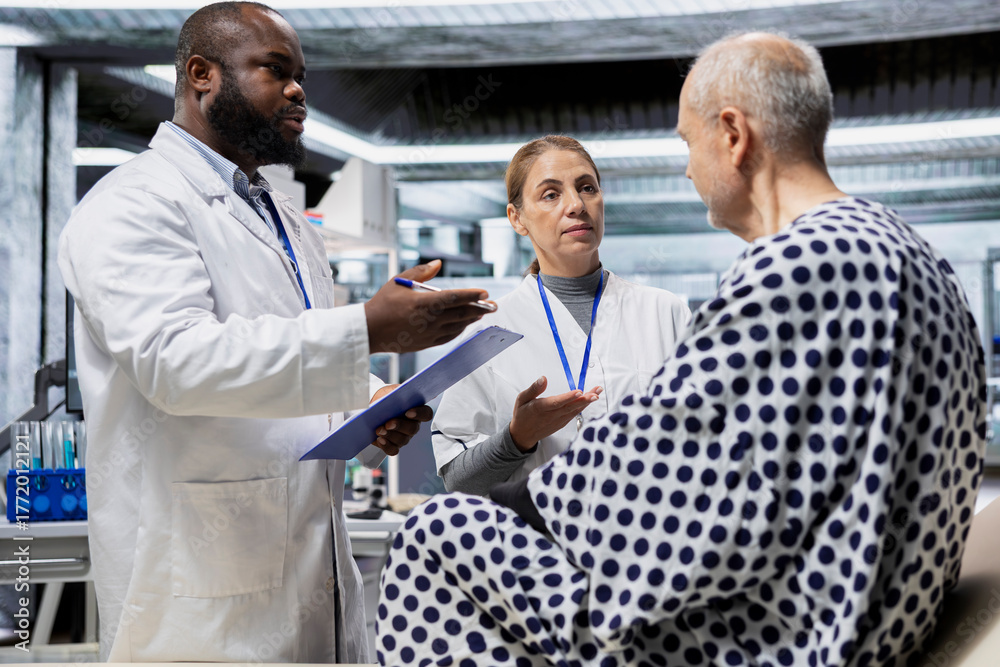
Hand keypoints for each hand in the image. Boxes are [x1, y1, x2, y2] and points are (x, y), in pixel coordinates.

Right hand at [364, 260, 495, 353]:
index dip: (472, 295)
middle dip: (480, 308)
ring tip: (481, 312)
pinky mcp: (427, 343)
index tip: (484, 292)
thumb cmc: (383, 304)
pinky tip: (464, 324)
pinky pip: (449, 336)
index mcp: (423, 303)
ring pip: (458, 326)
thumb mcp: (398, 282)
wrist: (370, 330)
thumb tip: (438, 264)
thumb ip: (421, 272)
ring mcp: (429, 333)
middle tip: (494, 305)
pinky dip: (459, 329)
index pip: (454, 298)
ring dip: (471, 319)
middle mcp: (429, 320)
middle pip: (461, 313)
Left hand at [369, 384, 432, 455]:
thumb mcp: (392, 391)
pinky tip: (379, 439)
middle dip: (400, 426)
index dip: (419, 414)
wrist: (371, 407)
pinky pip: (393, 450)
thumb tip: (409, 390)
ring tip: (379, 430)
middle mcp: (412, 425)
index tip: (407, 412)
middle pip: (413, 429)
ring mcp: (404, 437)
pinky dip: (386, 446)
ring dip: (390, 435)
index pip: (426, 414)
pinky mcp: (393, 445)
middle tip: (389, 423)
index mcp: (416, 410)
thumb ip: (399, 391)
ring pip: (402, 440)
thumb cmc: (385, 398)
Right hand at [508, 376, 601, 451]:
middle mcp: (551, 415)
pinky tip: (589, 400)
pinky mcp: (562, 423)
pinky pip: (574, 414)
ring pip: (574, 411)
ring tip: (597, 393)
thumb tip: (543, 378)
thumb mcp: (522, 399)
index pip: (556, 402)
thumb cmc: (522, 414)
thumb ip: (534, 389)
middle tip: (596, 393)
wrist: (523, 434)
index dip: (568, 397)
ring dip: (587, 402)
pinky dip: (582, 407)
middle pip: (570, 407)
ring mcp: (558, 420)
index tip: (579, 391)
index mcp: (540, 408)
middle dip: (584, 400)